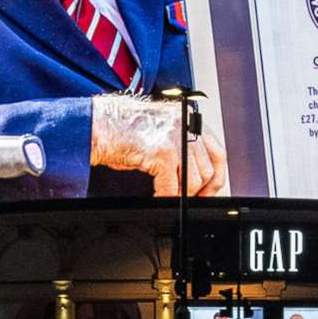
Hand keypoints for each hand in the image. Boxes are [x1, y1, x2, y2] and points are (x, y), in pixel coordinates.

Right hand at [91, 95, 226, 194]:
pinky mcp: (162, 153)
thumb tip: (197, 173)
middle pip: (207, 170)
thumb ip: (183, 145)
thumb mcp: (162, 131)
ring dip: (182, 195)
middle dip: (200, 191)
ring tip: (169, 196)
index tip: (209, 190)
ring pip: (193, 181)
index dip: (216, 177)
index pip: (217, 153)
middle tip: (189, 199)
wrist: (100, 125)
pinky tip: (156, 196)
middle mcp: (185, 125)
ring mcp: (175, 139)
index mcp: (189, 119)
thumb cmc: (124, 128)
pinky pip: (172, 187)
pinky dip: (165, 197)